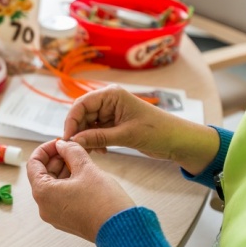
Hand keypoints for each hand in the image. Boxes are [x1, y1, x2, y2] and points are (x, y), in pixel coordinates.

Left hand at [27, 139, 134, 241]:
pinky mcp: (67, 220)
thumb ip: (71, 152)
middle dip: (57, 158)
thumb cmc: (104, 201)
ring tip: (81, 158)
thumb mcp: (86, 168)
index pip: (34, 163)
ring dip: (64, 169)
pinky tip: (83, 172)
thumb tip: (62, 144)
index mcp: (43, 193)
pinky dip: (68, 182)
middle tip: (73, 147)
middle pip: (43, 174)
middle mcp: (45, 206)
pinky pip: (61, 196)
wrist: (122, 231)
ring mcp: (55, 215)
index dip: (46, 149)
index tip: (60, 141)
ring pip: (53, 185)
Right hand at [63, 85, 219, 173]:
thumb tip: (74, 140)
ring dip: (86, 138)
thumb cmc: (157, 131)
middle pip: (82, 115)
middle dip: (79, 131)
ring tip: (93, 152)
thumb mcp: (126, 135)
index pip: (81, 105)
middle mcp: (108, 101)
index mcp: (111, 95)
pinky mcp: (113, 124)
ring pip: (87, 125)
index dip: (71, 121)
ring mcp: (110, 113)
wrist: (178, 141)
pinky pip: (95, 131)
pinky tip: (101, 151)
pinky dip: (94, 141)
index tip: (67, 138)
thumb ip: (98, 137)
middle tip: (77, 149)